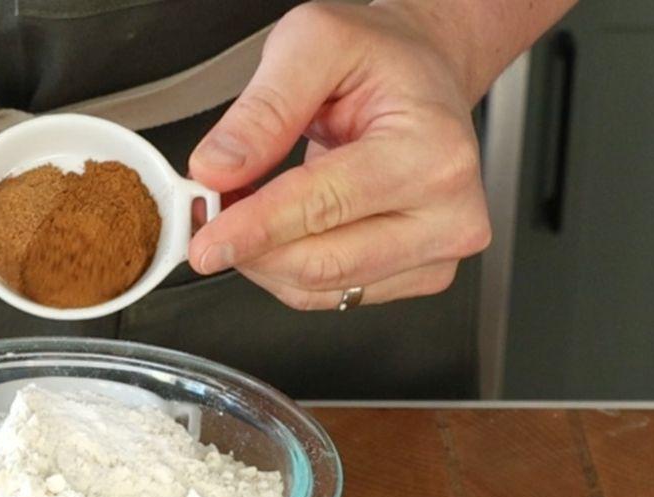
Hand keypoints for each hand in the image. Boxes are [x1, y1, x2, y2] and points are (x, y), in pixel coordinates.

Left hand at [188, 1, 491, 310]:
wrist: (422, 74)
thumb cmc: (380, 59)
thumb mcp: (313, 44)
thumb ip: (263, 110)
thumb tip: (218, 169)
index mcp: (433, 153)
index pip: (325, 208)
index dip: (254, 229)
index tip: (205, 244)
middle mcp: (448, 213)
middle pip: (320, 263)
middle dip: (248, 246)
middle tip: (206, 212)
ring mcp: (436, 251)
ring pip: (318, 288)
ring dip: (261, 258)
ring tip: (241, 208)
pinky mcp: (415, 275)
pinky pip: (327, 295)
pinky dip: (282, 268)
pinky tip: (272, 229)